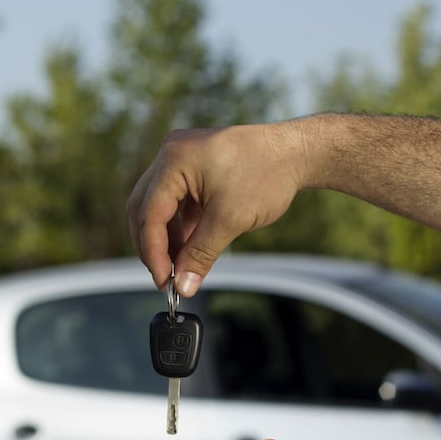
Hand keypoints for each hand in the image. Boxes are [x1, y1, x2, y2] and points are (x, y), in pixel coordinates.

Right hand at [127, 122, 306, 295]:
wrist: (296, 152)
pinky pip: (176, 201)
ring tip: (180, 267)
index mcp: (174, 160)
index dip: (153, 252)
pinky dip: (179, 226)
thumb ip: (201, 255)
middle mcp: (171, 154)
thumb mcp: (230, 220)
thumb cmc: (268, 174)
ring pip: (159, 206)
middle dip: (153, 246)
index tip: (164, 281)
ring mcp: (182, 159)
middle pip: (144, 208)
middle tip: (165, 277)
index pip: (149, 213)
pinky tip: (188, 249)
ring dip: (166, 238)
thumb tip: (183, 286)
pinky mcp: (194, 168)